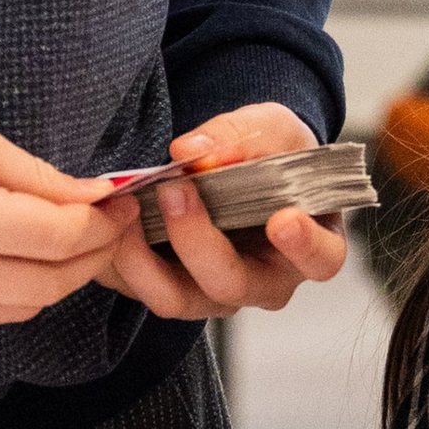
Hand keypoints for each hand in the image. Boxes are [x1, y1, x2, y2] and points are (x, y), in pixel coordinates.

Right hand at [0, 90, 128, 336]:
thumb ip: (34, 175)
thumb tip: (94, 196)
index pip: (59, 237)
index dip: (103, 221)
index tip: (123, 199)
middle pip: (53, 282)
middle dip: (93, 252)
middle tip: (110, 219)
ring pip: (27, 305)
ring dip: (59, 274)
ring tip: (69, 232)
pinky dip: (18, 286)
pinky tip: (17, 250)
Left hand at [99, 103, 348, 322]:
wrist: (244, 163)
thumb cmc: (271, 151)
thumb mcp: (268, 128)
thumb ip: (237, 137)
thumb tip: (190, 153)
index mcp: (310, 243)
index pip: (320, 259)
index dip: (304, 247)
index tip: (283, 220)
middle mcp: (264, 280)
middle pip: (233, 284)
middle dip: (199, 241)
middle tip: (176, 192)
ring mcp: (216, 291)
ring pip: (179, 300)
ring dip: (146, 261)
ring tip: (127, 213)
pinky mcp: (173, 288)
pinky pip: (141, 289)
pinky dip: (120, 262)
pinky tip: (109, 224)